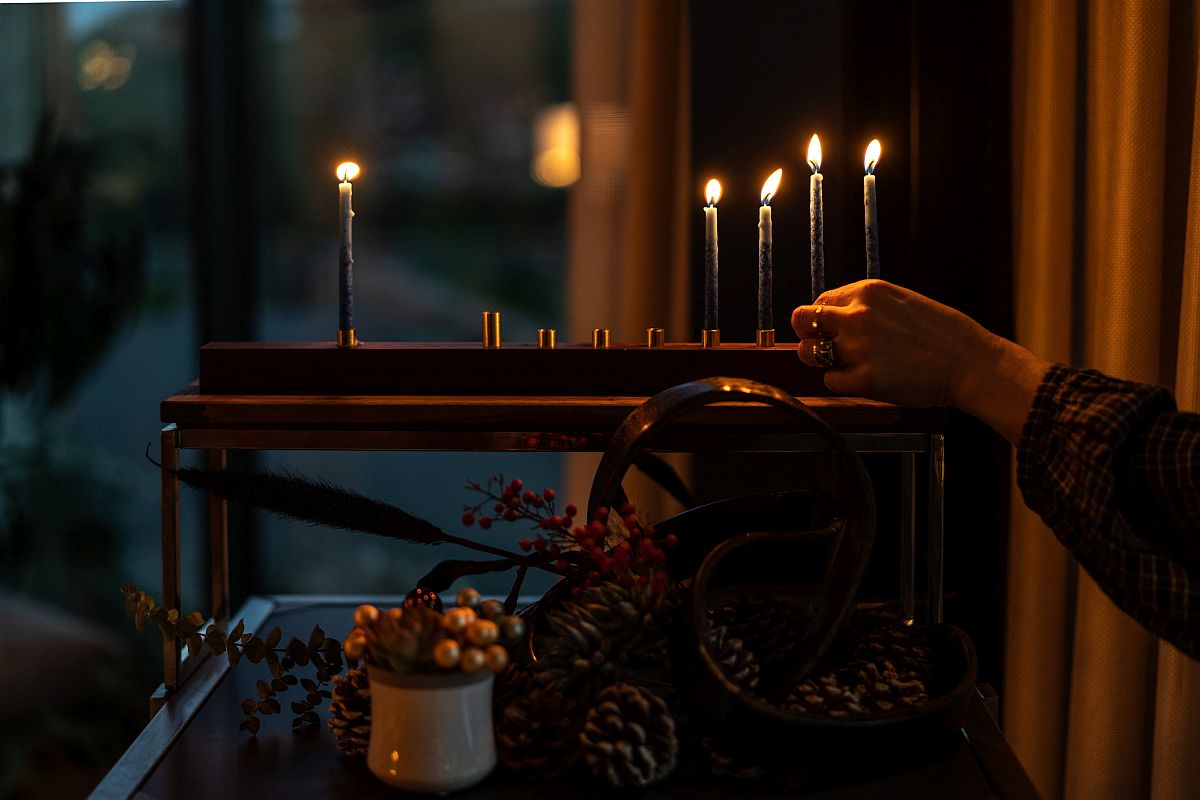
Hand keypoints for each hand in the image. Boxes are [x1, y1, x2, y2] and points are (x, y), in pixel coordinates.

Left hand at [791, 280, 1051, 442]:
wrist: (970, 362)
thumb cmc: (941, 335)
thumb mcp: (902, 302)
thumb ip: (867, 306)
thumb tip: (834, 316)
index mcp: (869, 293)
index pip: (821, 301)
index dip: (822, 319)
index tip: (829, 330)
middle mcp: (858, 316)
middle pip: (802, 320)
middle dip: (806, 334)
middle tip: (818, 346)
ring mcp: (859, 347)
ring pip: (808, 352)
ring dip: (818, 360)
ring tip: (841, 365)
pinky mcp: (864, 379)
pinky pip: (830, 381)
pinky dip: (841, 383)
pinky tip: (862, 380)